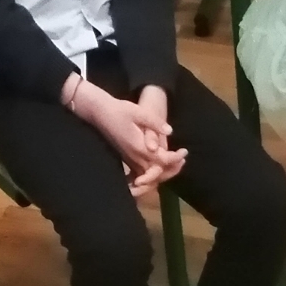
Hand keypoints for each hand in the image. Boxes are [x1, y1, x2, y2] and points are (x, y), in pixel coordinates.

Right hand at [66, 77, 186, 193]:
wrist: (100, 113)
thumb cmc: (119, 110)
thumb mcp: (138, 112)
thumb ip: (155, 122)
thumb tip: (170, 131)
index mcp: (140, 147)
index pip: (162, 160)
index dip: (175, 158)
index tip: (185, 152)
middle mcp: (135, 157)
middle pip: (158, 173)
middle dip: (173, 168)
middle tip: (183, 158)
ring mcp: (130, 160)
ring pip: (150, 175)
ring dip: (164, 172)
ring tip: (176, 162)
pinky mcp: (127, 159)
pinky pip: (142, 173)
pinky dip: (153, 174)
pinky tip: (160, 166)